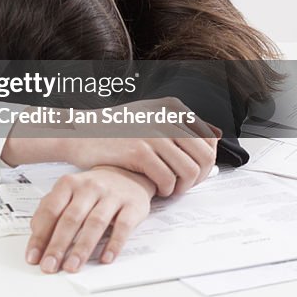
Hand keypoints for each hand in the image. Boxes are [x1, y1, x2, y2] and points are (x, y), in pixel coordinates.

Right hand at [1, 96, 220, 196]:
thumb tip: (216, 137)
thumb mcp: (150, 116)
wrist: (80, 133)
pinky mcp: (139, 151)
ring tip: (168, 189)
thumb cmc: (115, 130)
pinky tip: (155, 188)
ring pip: (189, 170)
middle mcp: (167, 116)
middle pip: (204, 156)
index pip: (209, 139)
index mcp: (172, 106)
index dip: (205, 161)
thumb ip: (179, 125)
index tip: (192, 173)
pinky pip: (168, 179)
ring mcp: (153, 133)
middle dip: (198, 177)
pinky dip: (164, 189)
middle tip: (182, 185)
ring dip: (182, 186)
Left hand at [25, 165, 154, 273]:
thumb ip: (50, 209)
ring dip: (82, 248)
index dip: (40, 235)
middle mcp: (89, 187)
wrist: (128, 174)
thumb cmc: (92, 190)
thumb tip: (35, 232)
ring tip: (72, 267)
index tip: (33, 256)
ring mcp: (111, 196)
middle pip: (71, 218)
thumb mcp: (68, 193)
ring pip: (95, 223)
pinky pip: (123, 226)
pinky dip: (114, 244)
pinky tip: (105, 258)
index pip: (50, 211)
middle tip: (50, 266)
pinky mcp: (132, 206)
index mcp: (68, 184)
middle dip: (58, 245)